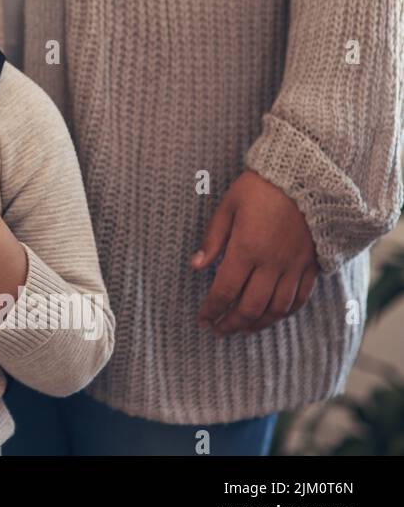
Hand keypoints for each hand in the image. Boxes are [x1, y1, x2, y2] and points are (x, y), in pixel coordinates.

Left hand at [193, 169, 319, 335]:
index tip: (202, 319)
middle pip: (250, 307)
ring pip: (276, 309)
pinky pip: (300, 298)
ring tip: (241, 329)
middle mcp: (272, 263)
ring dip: (257, 324)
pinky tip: (271, 316)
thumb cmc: (261, 187)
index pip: (225, 290)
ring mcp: (294, 266)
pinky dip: (284, 313)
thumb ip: (212, 239)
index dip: (212, 309)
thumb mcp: (228, 206)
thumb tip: (195, 267)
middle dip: (231, 324)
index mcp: (246, 248)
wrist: (307, 176)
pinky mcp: (311, 265)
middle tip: (217, 330)